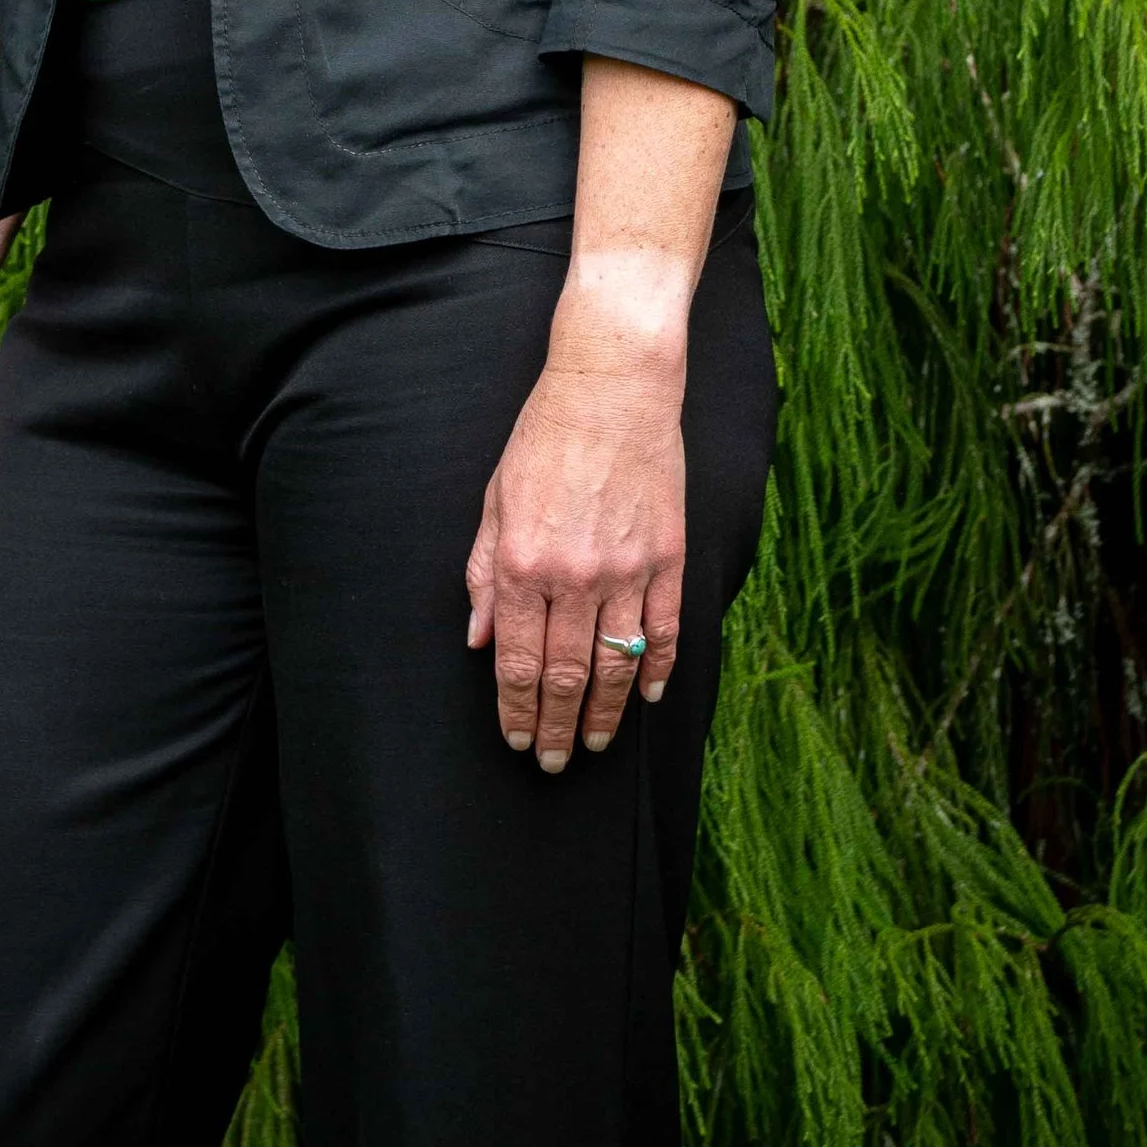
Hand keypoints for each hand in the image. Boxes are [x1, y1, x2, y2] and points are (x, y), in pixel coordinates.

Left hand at [465, 330, 685, 772]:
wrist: (612, 385)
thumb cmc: (544, 437)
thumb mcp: (495, 500)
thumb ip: (484, 574)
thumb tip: (479, 639)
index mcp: (524, 563)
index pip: (517, 662)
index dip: (514, 711)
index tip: (515, 741)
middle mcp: (574, 575)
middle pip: (564, 676)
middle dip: (554, 728)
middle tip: (551, 762)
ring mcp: (627, 569)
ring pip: (616, 666)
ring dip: (605, 714)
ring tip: (594, 744)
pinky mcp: (668, 555)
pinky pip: (664, 629)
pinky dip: (658, 670)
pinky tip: (650, 697)